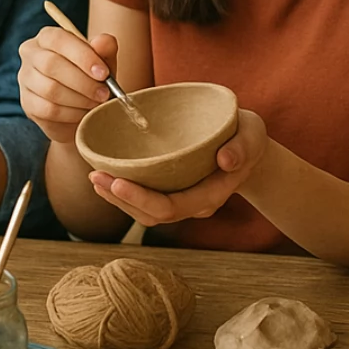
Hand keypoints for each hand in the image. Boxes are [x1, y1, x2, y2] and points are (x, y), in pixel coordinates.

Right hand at [18, 27, 117, 143]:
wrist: (82, 107)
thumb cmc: (91, 78)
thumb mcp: (103, 62)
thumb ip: (105, 49)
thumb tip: (101, 42)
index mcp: (47, 37)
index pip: (58, 40)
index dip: (82, 56)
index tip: (104, 74)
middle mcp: (31, 54)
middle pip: (50, 64)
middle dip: (82, 82)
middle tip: (103, 94)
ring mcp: (25, 79)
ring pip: (49, 89)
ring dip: (79, 99)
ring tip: (96, 104)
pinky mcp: (27, 102)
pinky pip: (47, 109)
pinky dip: (70, 114)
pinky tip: (83, 114)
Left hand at [89, 110, 269, 225]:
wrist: (244, 146)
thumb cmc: (245, 137)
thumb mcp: (253, 133)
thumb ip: (244, 145)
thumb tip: (225, 160)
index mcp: (211, 195)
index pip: (171, 207)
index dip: (142, 199)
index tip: (118, 181)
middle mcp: (193, 205)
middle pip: (151, 215)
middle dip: (120, 199)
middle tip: (96, 176)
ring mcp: (180, 202)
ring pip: (143, 213)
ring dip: (116, 198)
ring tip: (95, 178)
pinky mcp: (169, 193)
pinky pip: (142, 202)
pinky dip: (121, 193)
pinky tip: (105, 179)